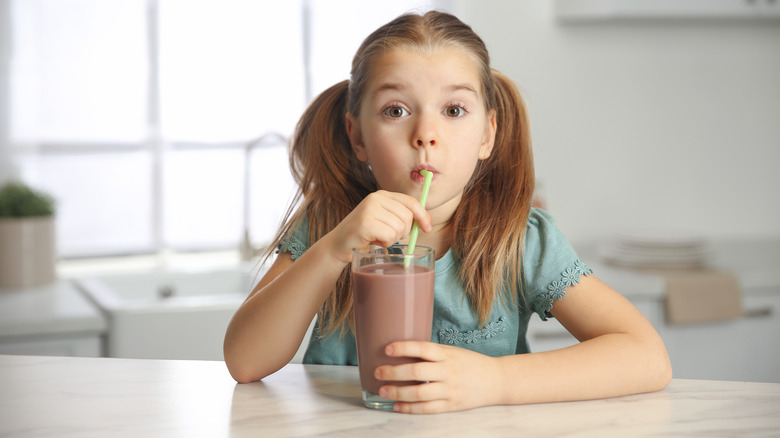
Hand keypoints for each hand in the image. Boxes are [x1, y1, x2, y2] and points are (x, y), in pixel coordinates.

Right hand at [327, 190, 430, 263]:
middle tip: (390, 236)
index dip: (423, 215)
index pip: (411, 201)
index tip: (427, 228)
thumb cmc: (365, 234)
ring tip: (379, 238)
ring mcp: (369, 209)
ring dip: (393, 239)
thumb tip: (427, 221)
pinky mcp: (365, 222)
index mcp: (382, 195)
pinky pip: (390, 236)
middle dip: (404, 231)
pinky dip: (386, 243)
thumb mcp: (384, 219)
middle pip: (407, 216)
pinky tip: (374, 241)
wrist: (339, 244)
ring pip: (399, 227)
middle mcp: (376, 198)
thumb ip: (401, 216)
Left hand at [374, 341, 501, 413]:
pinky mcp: (452, 405)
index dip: (404, 348)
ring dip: (398, 393)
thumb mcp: (452, 352)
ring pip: (419, 393)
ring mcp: (450, 390)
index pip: (422, 348)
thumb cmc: (470, 363)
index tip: (387, 348)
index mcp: (447, 354)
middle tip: (378, 371)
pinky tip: (397, 406)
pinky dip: (410, 408)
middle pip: (417, 372)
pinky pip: (427, 409)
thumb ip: (431, 354)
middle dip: (394, 372)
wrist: (497, 380)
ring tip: (382, 390)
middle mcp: (448, 371)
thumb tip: (401, 352)